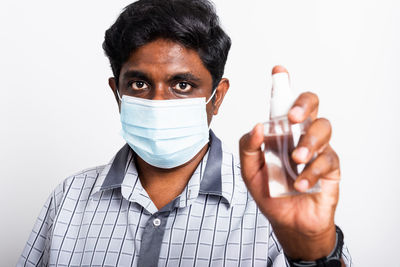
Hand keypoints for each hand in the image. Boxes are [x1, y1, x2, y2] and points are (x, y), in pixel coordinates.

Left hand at [239, 66, 339, 259]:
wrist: (287, 222)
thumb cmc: (270, 192)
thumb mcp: (250, 170)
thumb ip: (249, 147)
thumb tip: (258, 126)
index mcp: (280, 133)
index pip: (284, 104)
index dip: (283, 85)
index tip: (278, 70)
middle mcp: (300, 135)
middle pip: (312, 104)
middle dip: (303, 104)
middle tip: (292, 118)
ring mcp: (318, 150)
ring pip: (324, 127)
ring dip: (309, 141)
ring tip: (296, 158)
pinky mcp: (331, 168)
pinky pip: (328, 160)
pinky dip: (312, 171)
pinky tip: (299, 184)